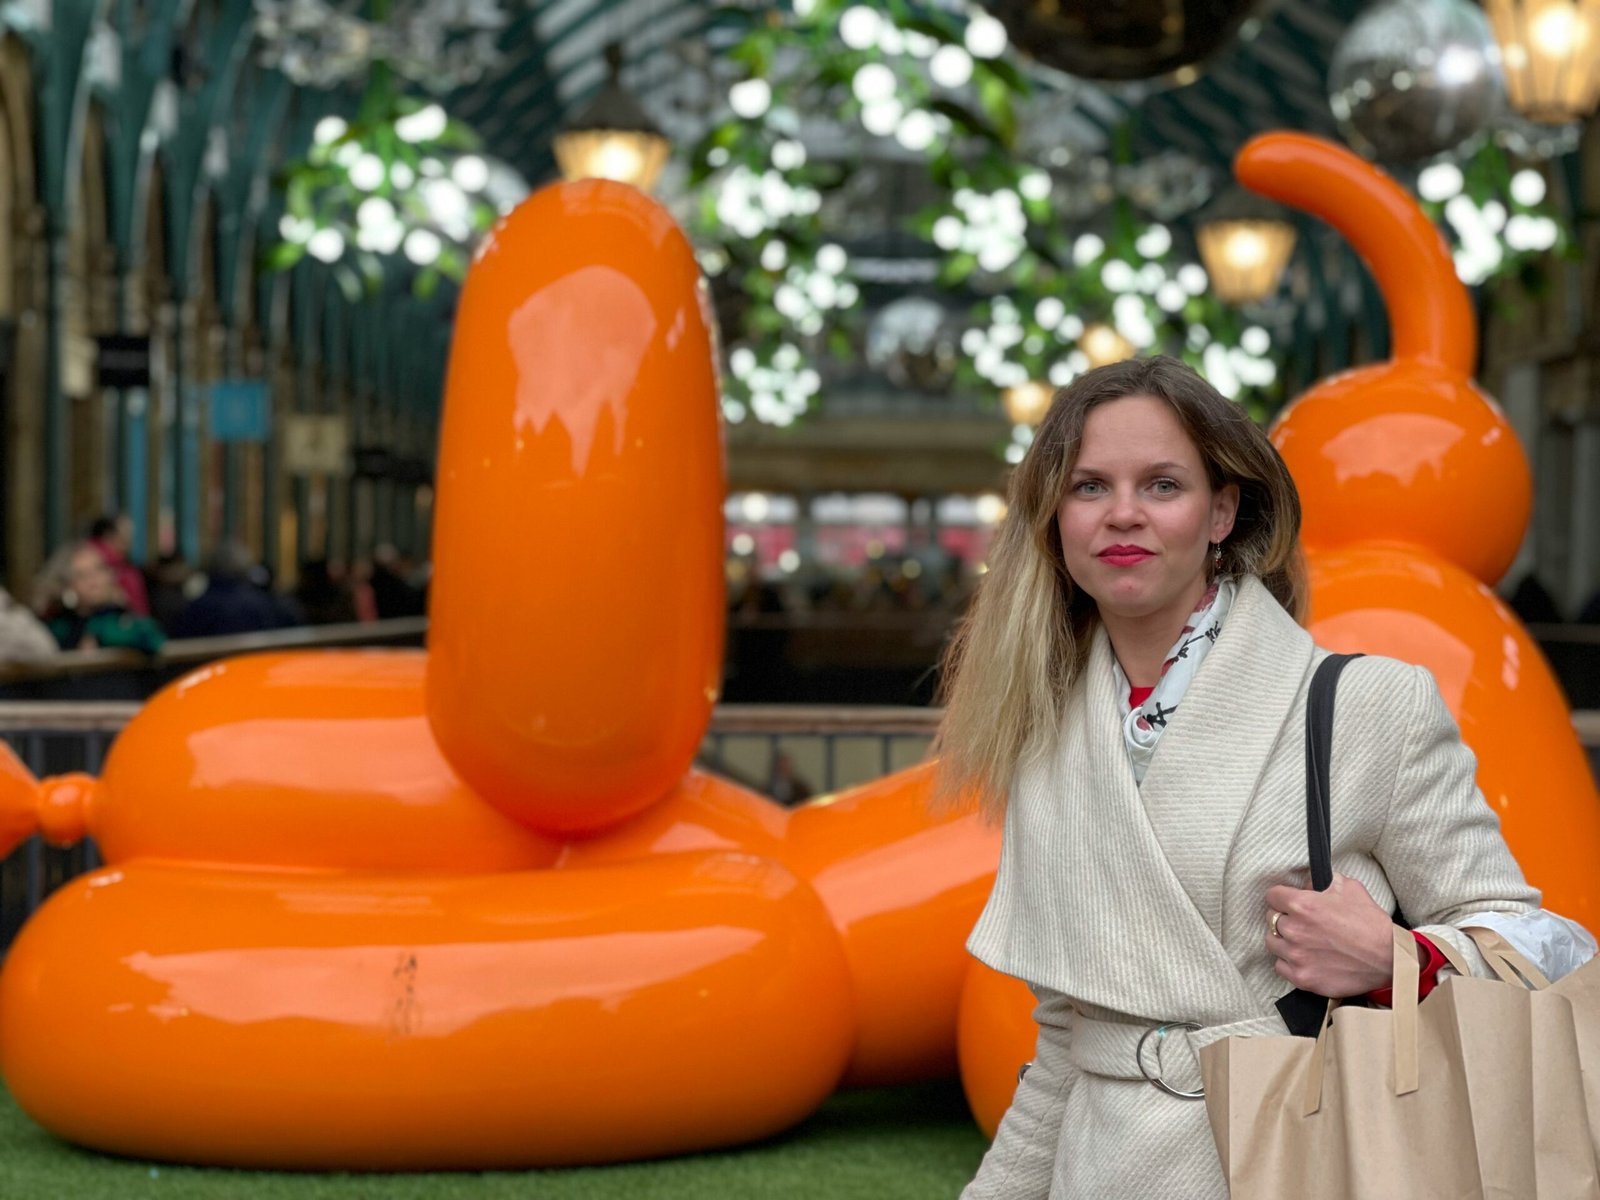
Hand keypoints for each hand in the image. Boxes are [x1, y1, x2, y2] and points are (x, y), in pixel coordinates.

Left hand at [1264, 874, 1399, 996]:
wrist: (1390, 959)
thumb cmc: (1371, 924)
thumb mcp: (1349, 888)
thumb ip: (1323, 882)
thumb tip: (1308, 882)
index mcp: (1302, 905)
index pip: (1272, 895)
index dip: (1281, 896)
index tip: (1287, 900)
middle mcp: (1295, 930)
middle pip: (1270, 919)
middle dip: (1283, 917)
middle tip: (1298, 921)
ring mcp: (1296, 956)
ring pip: (1272, 943)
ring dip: (1283, 940)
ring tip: (1300, 940)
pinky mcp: (1302, 977)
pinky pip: (1280, 966)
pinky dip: (1288, 962)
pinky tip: (1303, 958)